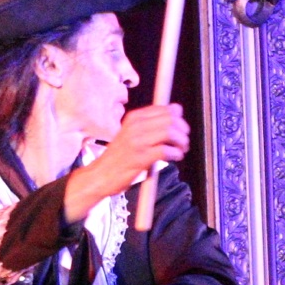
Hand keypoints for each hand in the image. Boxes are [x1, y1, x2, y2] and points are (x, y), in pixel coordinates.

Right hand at [67, 104, 189, 220]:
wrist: (101, 174)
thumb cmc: (119, 156)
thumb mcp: (132, 133)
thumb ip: (151, 125)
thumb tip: (176, 112)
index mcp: (134, 118)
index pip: (165, 109)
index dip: (178, 118)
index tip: (181, 128)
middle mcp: (135, 126)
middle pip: (170, 120)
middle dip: (183, 131)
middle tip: (183, 141)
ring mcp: (137, 142)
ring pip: (170, 133)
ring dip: (181, 142)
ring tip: (181, 150)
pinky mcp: (140, 158)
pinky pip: (165, 150)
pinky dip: (175, 153)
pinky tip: (175, 157)